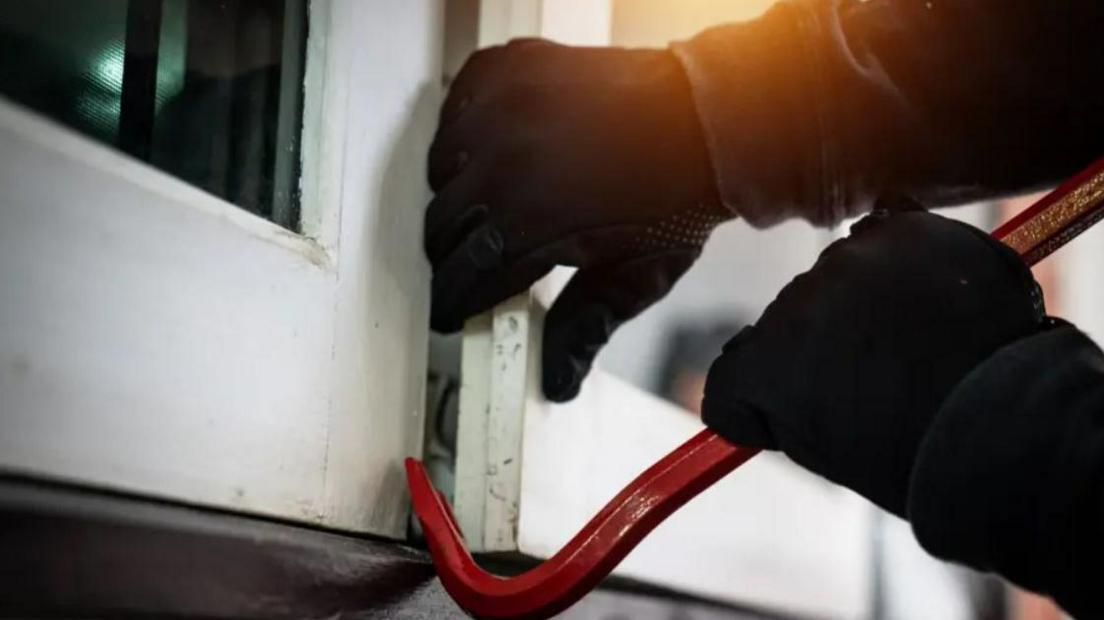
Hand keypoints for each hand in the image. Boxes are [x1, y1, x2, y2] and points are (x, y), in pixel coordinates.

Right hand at [426, 39, 729, 401]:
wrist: (709, 118)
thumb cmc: (678, 197)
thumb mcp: (636, 276)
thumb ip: (584, 328)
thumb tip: (556, 381)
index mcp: (532, 224)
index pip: (461, 277)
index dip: (453, 302)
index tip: (452, 310)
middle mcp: (506, 165)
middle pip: (442, 227)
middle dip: (454, 254)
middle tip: (477, 260)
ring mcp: (504, 111)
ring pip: (441, 168)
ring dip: (459, 191)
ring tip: (492, 201)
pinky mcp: (508, 71)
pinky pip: (456, 107)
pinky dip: (466, 129)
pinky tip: (494, 147)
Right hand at [701, 211, 1045, 515]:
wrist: (1006, 420)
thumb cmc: (915, 451)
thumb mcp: (826, 448)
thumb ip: (786, 409)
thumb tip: (787, 383)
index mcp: (764, 370)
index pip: (733, 372)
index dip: (760, 395)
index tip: (789, 407)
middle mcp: (792, 305)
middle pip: (794, 318)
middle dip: (825, 340)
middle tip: (881, 376)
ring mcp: (847, 260)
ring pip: (842, 274)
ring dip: (867, 298)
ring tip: (920, 341)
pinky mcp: (901, 229)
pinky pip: (888, 232)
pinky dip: (905, 258)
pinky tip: (932, 293)